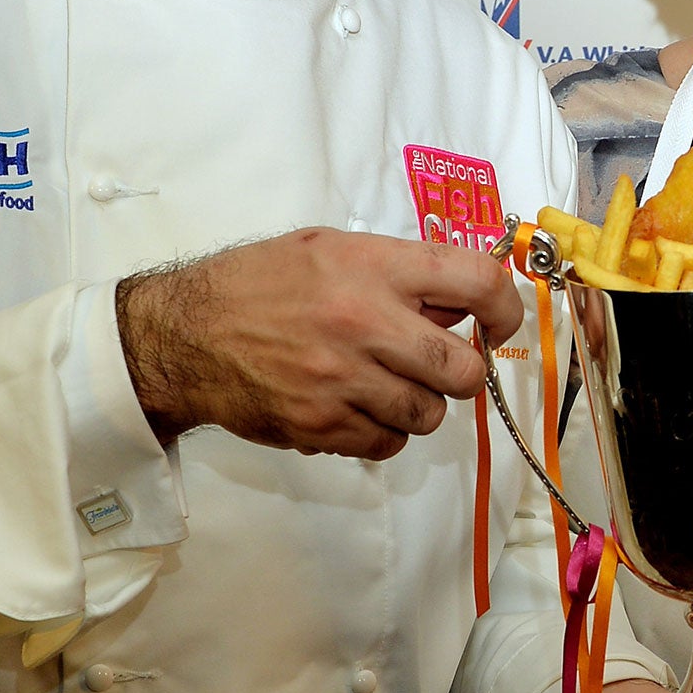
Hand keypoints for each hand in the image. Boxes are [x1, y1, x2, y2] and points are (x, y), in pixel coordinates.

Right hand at [116, 227, 523, 459]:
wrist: (186, 334)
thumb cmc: (262, 283)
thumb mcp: (333, 249)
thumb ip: (401, 270)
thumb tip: (465, 301)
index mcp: (374, 268)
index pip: (477, 282)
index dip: (506, 305)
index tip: (500, 319)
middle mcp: (365, 323)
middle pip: (463, 368)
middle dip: (463, 369)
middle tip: (441, 362)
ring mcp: (343, 380)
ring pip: (429, 414)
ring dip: (421, 403)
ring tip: (389, 384)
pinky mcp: (321, 426)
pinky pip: (387, 443)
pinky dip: (384, 431)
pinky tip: (358, 406)